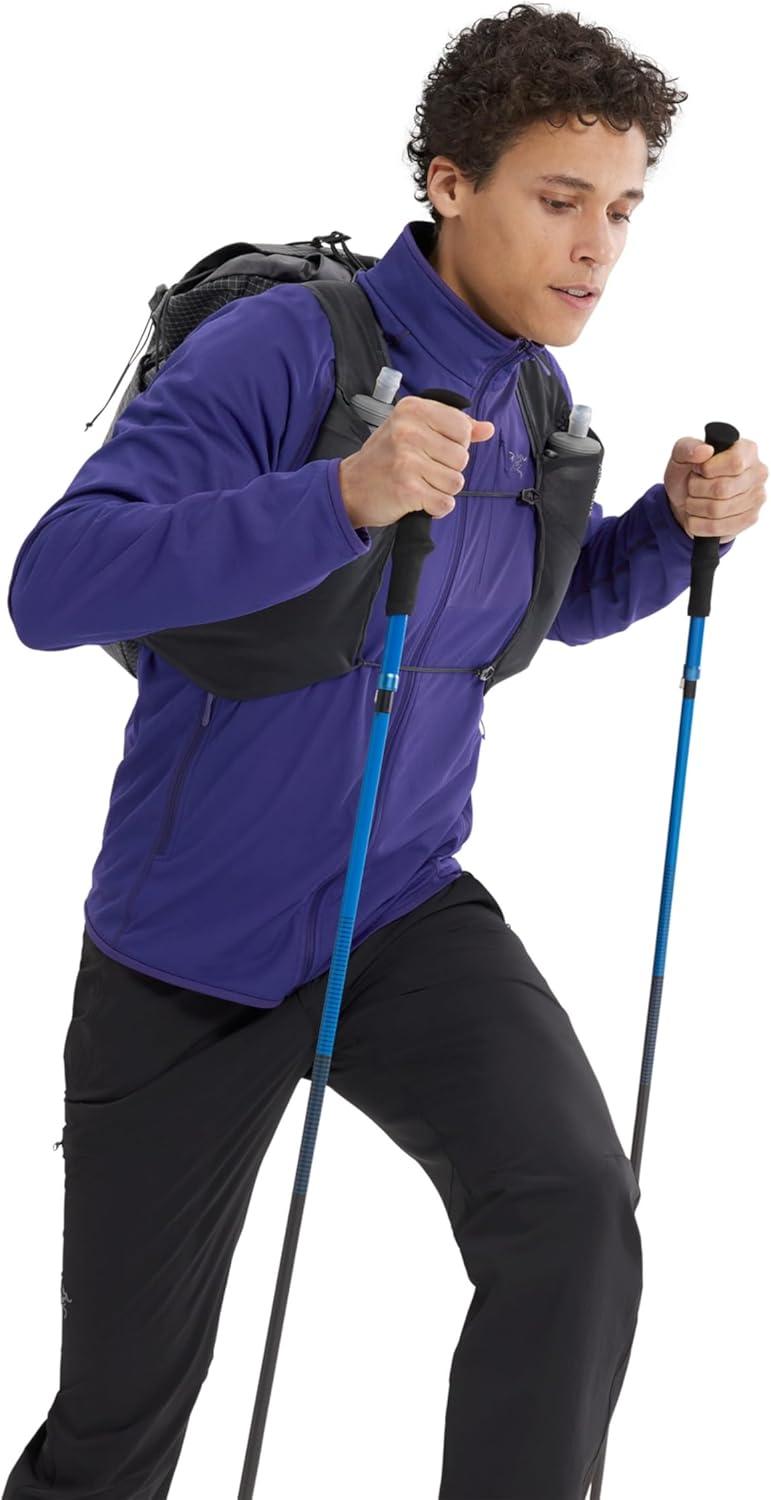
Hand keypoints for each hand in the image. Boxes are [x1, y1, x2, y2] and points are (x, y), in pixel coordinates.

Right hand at [339, 395, 494, 529]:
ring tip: (420, 484)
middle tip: (422, 470)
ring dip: (442, 490)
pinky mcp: (408, 489)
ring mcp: (407, 460)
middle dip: (448, 469)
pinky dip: (436, 507)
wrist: (349, 488)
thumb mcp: (413, 429)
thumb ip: (453, 427)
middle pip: (462, 457)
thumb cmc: (384, 458)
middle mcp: (408, 431)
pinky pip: (445, 503)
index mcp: (412, 410)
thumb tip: (487, 429)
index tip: (433, 449)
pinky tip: (419, 500)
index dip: (455, 444)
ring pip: (456, 482)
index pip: (462, 427)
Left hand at [663, 436, 766, 543]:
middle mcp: (757, 472)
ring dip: (695, 507)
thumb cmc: (688, 474)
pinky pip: (717, 527)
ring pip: (717, 510)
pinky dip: (698, 524)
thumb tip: (705, 450)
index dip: (708, 469)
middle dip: (696, 489)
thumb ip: (687, 448)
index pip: (734, 462)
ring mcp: (756, 498)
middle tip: (692, 487)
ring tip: (693, 500)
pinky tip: (697, 516)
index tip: (697, 469)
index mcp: (746, 450)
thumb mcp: (680, 456)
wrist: (685, 502)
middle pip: (723, 489)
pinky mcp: (749, 519)